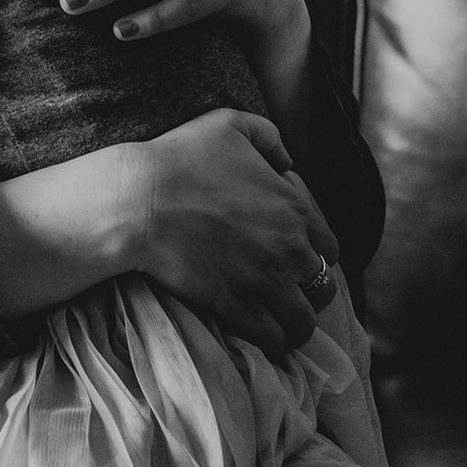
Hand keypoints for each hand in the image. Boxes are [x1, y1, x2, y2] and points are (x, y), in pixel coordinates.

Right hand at [119, 109, 336, 354]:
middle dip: (305, 288)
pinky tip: (260, 336)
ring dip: (294, 321)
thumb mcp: (229, 125)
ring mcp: (268, 283)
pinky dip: (272, 342)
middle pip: (321, 285)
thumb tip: (286, 161)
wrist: (138, 201)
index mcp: (296, 208)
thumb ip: (268, 137)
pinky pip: (275, 340)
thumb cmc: (179, 159)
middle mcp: (292, 249)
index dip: (311, 252)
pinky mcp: (240, 308)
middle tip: (282, 289)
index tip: (289, 255)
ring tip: (276, 321)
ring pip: (304, 320)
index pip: (329, 246)